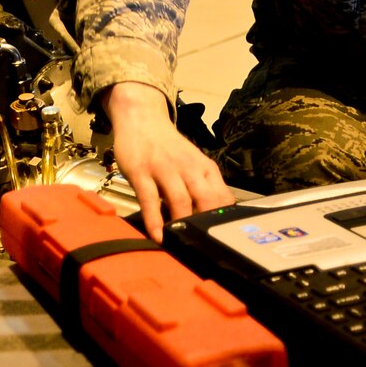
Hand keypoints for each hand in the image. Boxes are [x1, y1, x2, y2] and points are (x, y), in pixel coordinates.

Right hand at [104, 82, 232, 239]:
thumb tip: (215, 220)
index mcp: (205, 168)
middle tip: (204, 248)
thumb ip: (204, 187)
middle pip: (205, 200)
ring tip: (181, 244)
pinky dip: (154, 221)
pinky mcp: (141, 172)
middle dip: (207, 226)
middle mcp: (188, 167)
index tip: (224, 242)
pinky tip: (157, 236)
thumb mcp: (193, 163)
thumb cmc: (168, 147)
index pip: (223, 197)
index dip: (225, 222)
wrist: (142, 118)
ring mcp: (163, 168)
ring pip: (180, 200)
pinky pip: (149, 199)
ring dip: (182, 224)